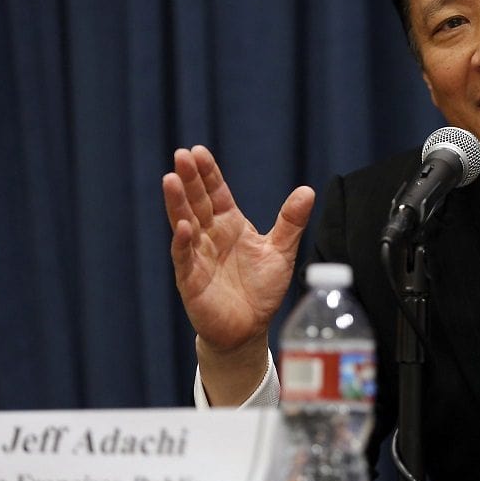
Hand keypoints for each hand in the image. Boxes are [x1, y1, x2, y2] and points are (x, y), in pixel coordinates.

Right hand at [162, 145, 314, 403]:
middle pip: (197, 203)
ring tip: (171, 179)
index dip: (208, 174)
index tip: (198, 151)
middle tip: (181, 155)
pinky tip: (183, 227)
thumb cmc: (261, 289)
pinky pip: (185, 259)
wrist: (249, 329)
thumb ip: (291, 221)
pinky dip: (182, 243)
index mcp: (229, 225)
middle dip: (189, 180)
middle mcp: (210, 236)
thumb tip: (308, 190)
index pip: (216, 193)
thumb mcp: (281, 251)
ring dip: (177, 204)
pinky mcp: (191, 281)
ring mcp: (198, 257)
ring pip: (184, 225)